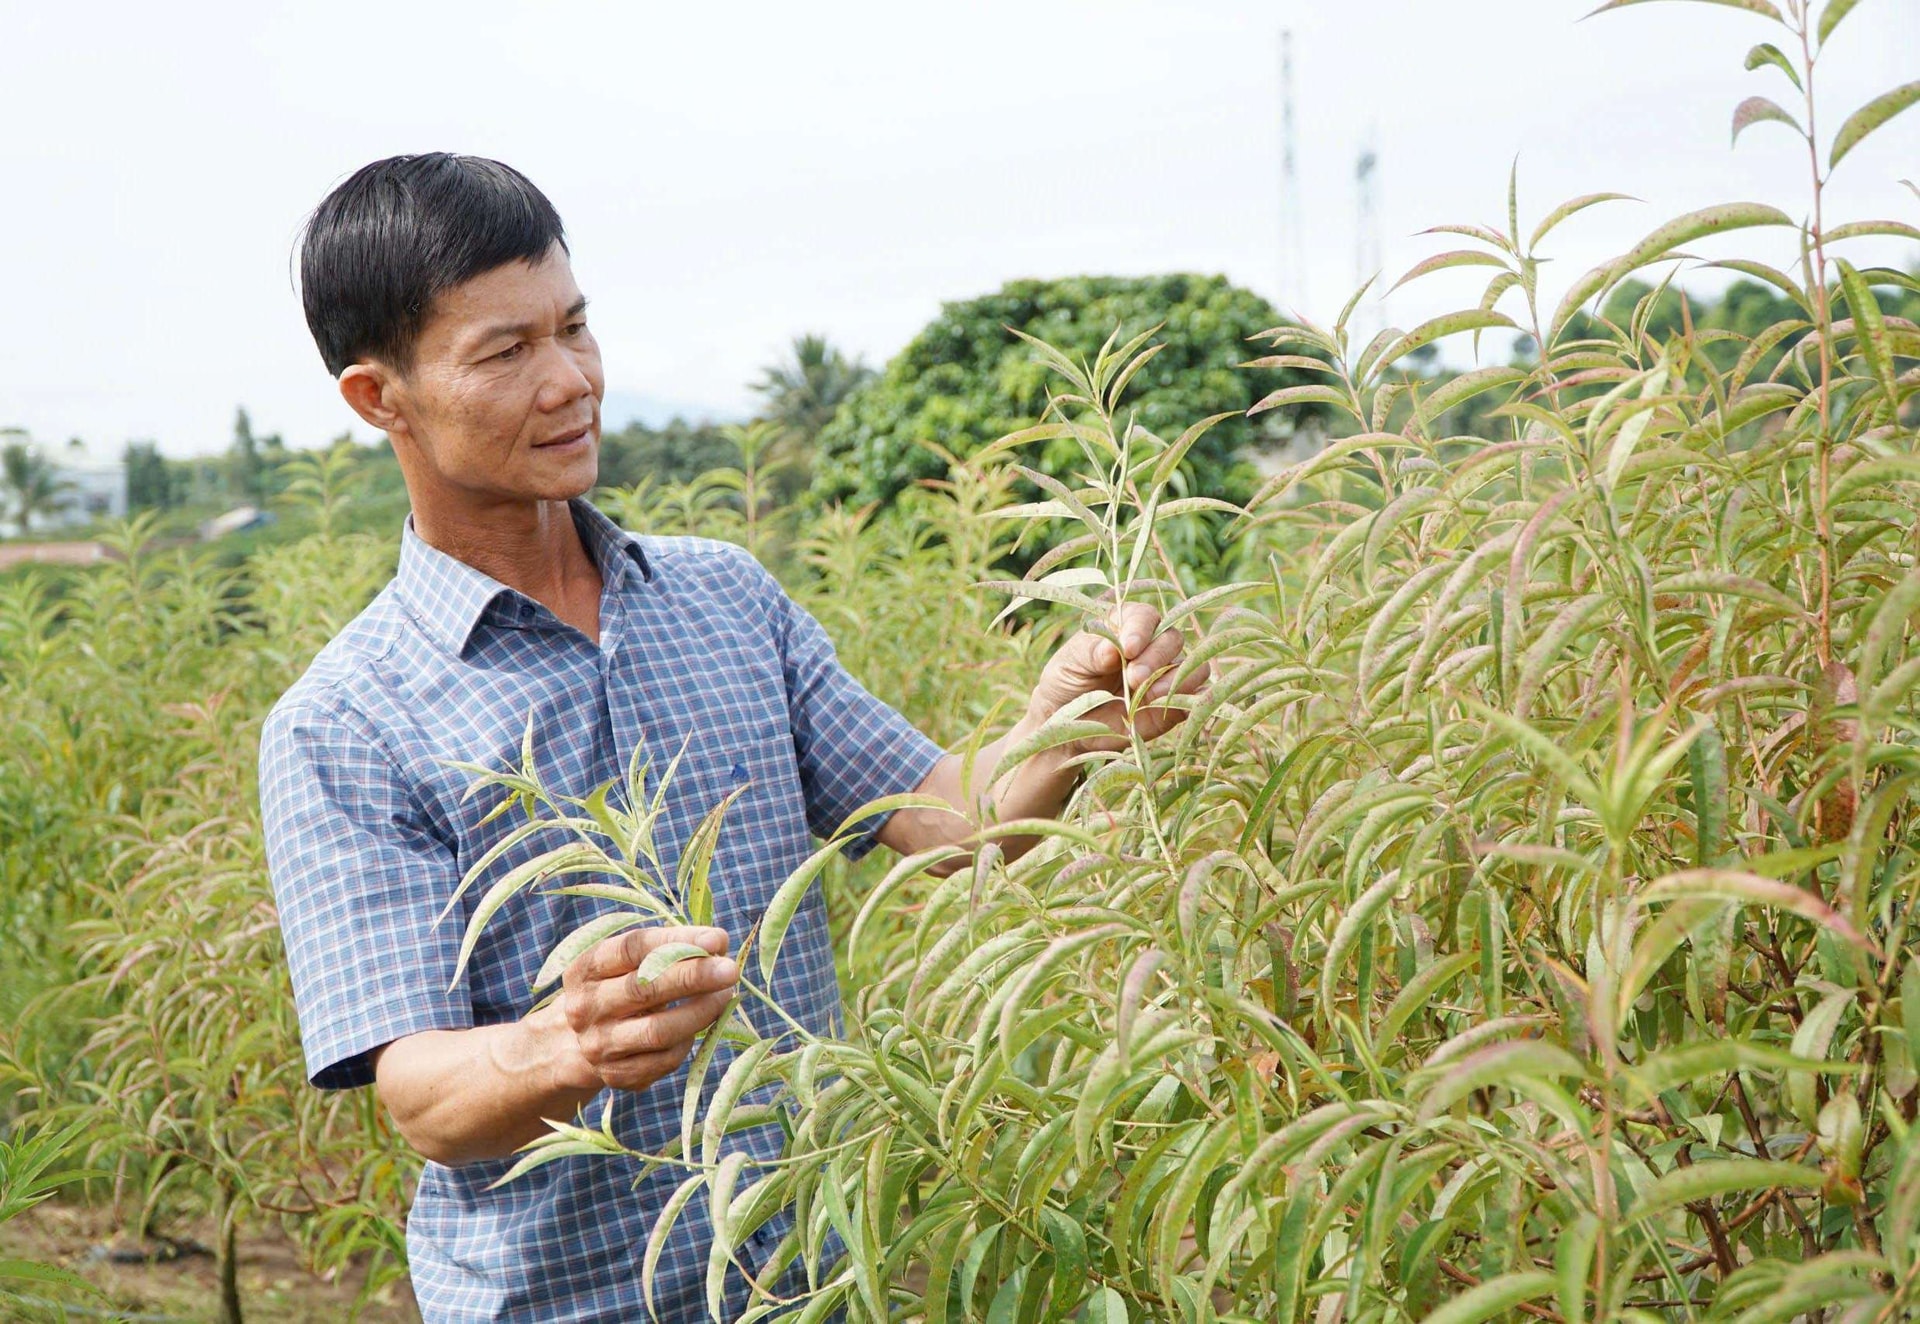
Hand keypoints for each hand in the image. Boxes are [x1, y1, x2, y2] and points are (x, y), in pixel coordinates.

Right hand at [558, 925, 737, 1092]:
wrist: (574, 1043)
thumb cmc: (615, 988)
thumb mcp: (624, 963)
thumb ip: (665, 949)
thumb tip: (717, 943)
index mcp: (585, 970)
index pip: (632, 948)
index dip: (677, 941)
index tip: (716, 939)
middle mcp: (586, 1008)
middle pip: (644, 989)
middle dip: (694, 977)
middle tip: (730, 969)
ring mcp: (600, 1045)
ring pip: (658, 1031)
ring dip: (700, 1012)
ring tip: (725, 995)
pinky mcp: (618, 1075)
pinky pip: (665, 1059)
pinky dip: (689, 1039)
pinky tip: (700, 1023)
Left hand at [1028, 602, 1209, 751]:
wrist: (1070, 724)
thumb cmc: (1068, 682)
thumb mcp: (1070, 662)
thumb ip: (1092, 652)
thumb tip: (1113, 649)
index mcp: (1126, 625)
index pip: (1145, 616)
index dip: (1141, 629)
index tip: (1128, 649)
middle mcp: (1152, 646)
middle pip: (1172, 638)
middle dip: (1155, 657)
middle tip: (1133, 678)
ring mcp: (1167, 674)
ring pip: (1193, 665)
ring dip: (1176, 678)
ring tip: (1149, 696)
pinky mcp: (1176, 702)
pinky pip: (1199, 695)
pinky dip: (1192, 698)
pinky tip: (1169, 705)